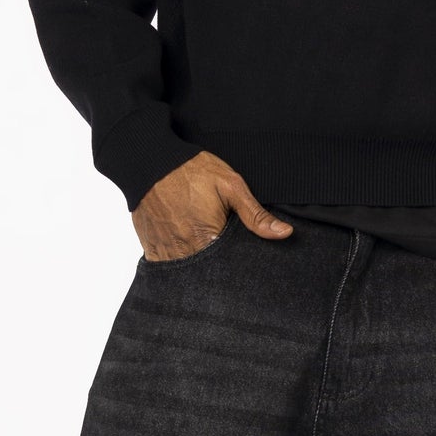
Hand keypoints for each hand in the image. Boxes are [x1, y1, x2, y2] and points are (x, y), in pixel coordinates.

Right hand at [133, 151, 292, 260]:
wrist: (150, 161)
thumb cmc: (192, 171)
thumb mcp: (231, 186)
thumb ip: (256, 215)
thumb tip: (284, 233)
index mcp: (208, 238)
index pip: (228, 269)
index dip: (236, 267)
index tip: (239, 260)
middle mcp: (185, 250)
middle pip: (207, 274)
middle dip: (216, 270)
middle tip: (220, 253)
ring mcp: (165, 251)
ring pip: (185, 274)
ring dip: (196, 267)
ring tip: (203, 251)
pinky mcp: (151, 247)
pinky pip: (164, 266)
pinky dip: (175, 263)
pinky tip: (184, 252)